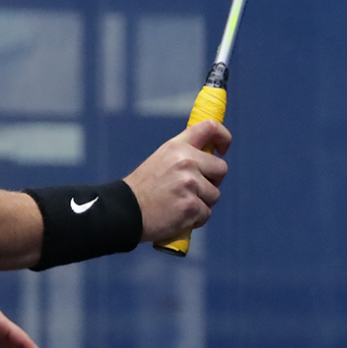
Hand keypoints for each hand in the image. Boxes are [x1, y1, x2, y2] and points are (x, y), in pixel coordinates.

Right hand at [124, 119, 231, 243]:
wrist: (123, 211)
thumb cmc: (142, 189)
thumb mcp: (160, 161)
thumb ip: (184, 156)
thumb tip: (210, 159)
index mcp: (177, 147)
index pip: (210, 128)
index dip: (223, 137)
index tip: (222, 149)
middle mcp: (185, 162)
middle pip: (221, 168)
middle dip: (212, 180)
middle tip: (192, 189)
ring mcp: (189, 184)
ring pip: (214, 194)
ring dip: (201, 202)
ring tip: (178, 204)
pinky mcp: (191, 206)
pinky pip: (206, 213)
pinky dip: (194, 218)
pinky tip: (176, 216)